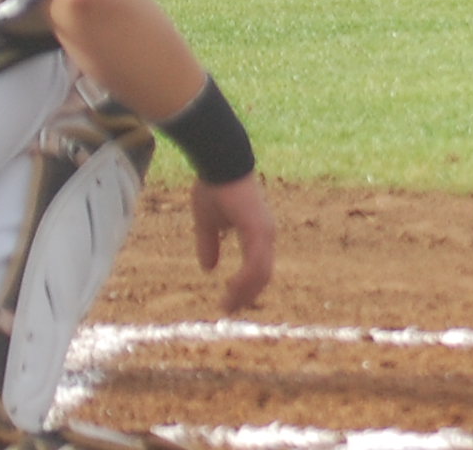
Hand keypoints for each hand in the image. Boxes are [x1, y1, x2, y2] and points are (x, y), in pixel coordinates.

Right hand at [190, 174, 274, 313]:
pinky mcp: (258, 230)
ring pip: (261, 274)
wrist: (218, 163)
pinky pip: (255, 265)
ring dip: (245, 293)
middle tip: (228, 309)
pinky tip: (232, 290)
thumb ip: (209, 244)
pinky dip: (245, 282)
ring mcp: (264, 233)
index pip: (257, 267)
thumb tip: (208, 268)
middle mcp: (265, 235)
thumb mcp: (207, 221)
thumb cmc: (214, 186)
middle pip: (262, 275)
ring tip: (228, 305)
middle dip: (246, 295)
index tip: (228, 301)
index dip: (244, 286)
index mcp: (256, 232)